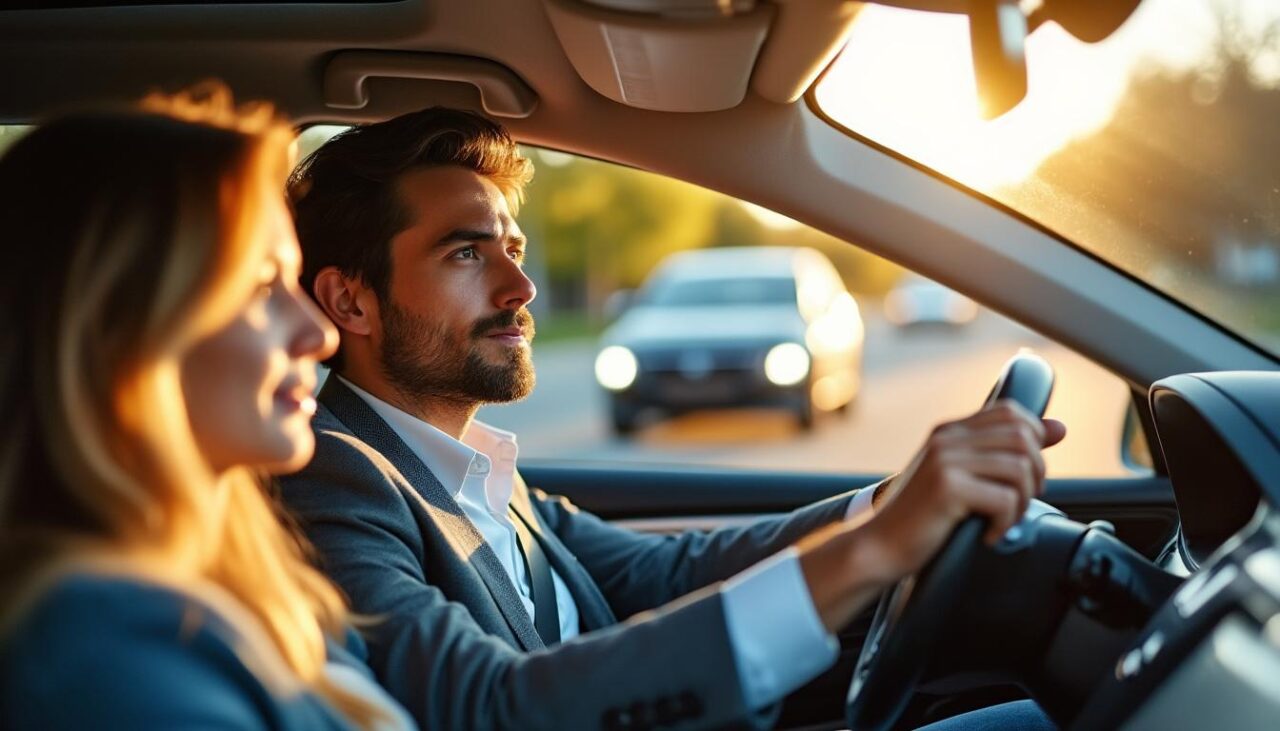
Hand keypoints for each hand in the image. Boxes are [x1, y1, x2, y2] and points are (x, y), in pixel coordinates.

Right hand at [863, 401, 1065, 578]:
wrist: (880, 547)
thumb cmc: (921, 518)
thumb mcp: (962, 478)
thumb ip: (1004, 451)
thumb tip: (1060, 428)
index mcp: (948, 432)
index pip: (1010, 412)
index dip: (1033, 441)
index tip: (1025, 476)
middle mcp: (946, 439)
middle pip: (1023, 438)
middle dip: (1035, 475)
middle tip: (1018, 503)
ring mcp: (945, 460)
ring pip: (1020, 467)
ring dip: (1024, 502)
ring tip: (1003, 520)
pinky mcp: (947, 486)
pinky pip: (1006, 498)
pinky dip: (1006, 524)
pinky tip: (989, 534)